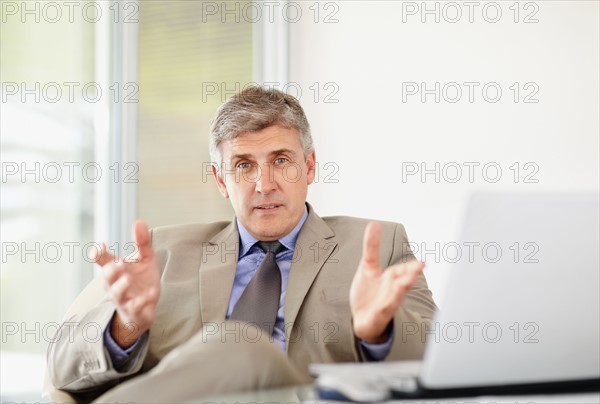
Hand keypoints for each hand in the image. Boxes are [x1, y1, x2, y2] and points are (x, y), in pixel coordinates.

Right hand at [93, 220, 159, 347]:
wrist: (144, 309)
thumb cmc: (140, 281)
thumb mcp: (144, 260)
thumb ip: (141, 242)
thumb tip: (138, 221)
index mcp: (115, 270)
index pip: (102, 261)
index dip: (99, 254)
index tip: (100, 246)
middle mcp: (115, 285)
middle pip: (107, 277)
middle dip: (111, 270)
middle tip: (119, 263)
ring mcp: (124, 299)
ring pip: (117, 294)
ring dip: (122, 286)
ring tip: (128, 278)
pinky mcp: (135, 311)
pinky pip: (136, 307)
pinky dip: (143, 300)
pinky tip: (152, 293)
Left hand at [350, 221, 423, 343]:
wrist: (361, 318)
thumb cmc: (368, 292)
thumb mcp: (367, 266)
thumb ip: (372, 246)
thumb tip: (374, 223)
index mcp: (391, 277)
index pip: (402, 270)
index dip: (412, 268)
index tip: (423, 264)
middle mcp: (392, 289)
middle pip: (404, 282)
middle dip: (412, 276)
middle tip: (421, 269)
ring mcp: (387, 302)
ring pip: (397, 295)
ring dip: (402, 289)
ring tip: (408, 282)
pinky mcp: (379, 314)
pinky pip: (384, 310)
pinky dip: (385, 307)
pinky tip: (386, 306)